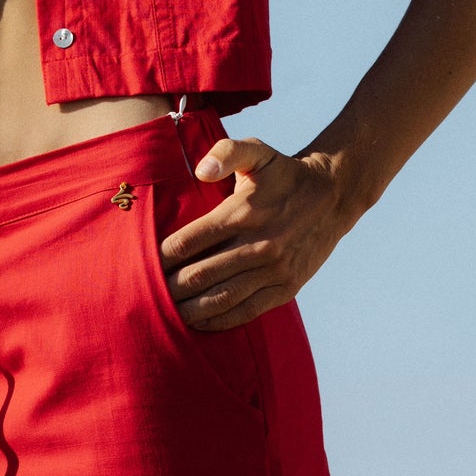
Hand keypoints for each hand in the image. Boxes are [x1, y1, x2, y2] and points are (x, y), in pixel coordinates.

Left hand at [160, 138, 353, 330]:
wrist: (333, 196)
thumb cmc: (284, 174)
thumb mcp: (258, 152)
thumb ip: (227, 152)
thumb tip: (201, 171)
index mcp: (242, 213)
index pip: (189, 241)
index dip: (161, 257)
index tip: (141, 264)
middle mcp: (258, 244)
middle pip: (200, 275)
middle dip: (169, 287)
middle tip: (144, 294)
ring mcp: (274, 270)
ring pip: (221, 298)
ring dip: (189, 309)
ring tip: (165, 314)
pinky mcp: (286, 288)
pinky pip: (247, 310)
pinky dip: (220, 320)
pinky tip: (199, 323)